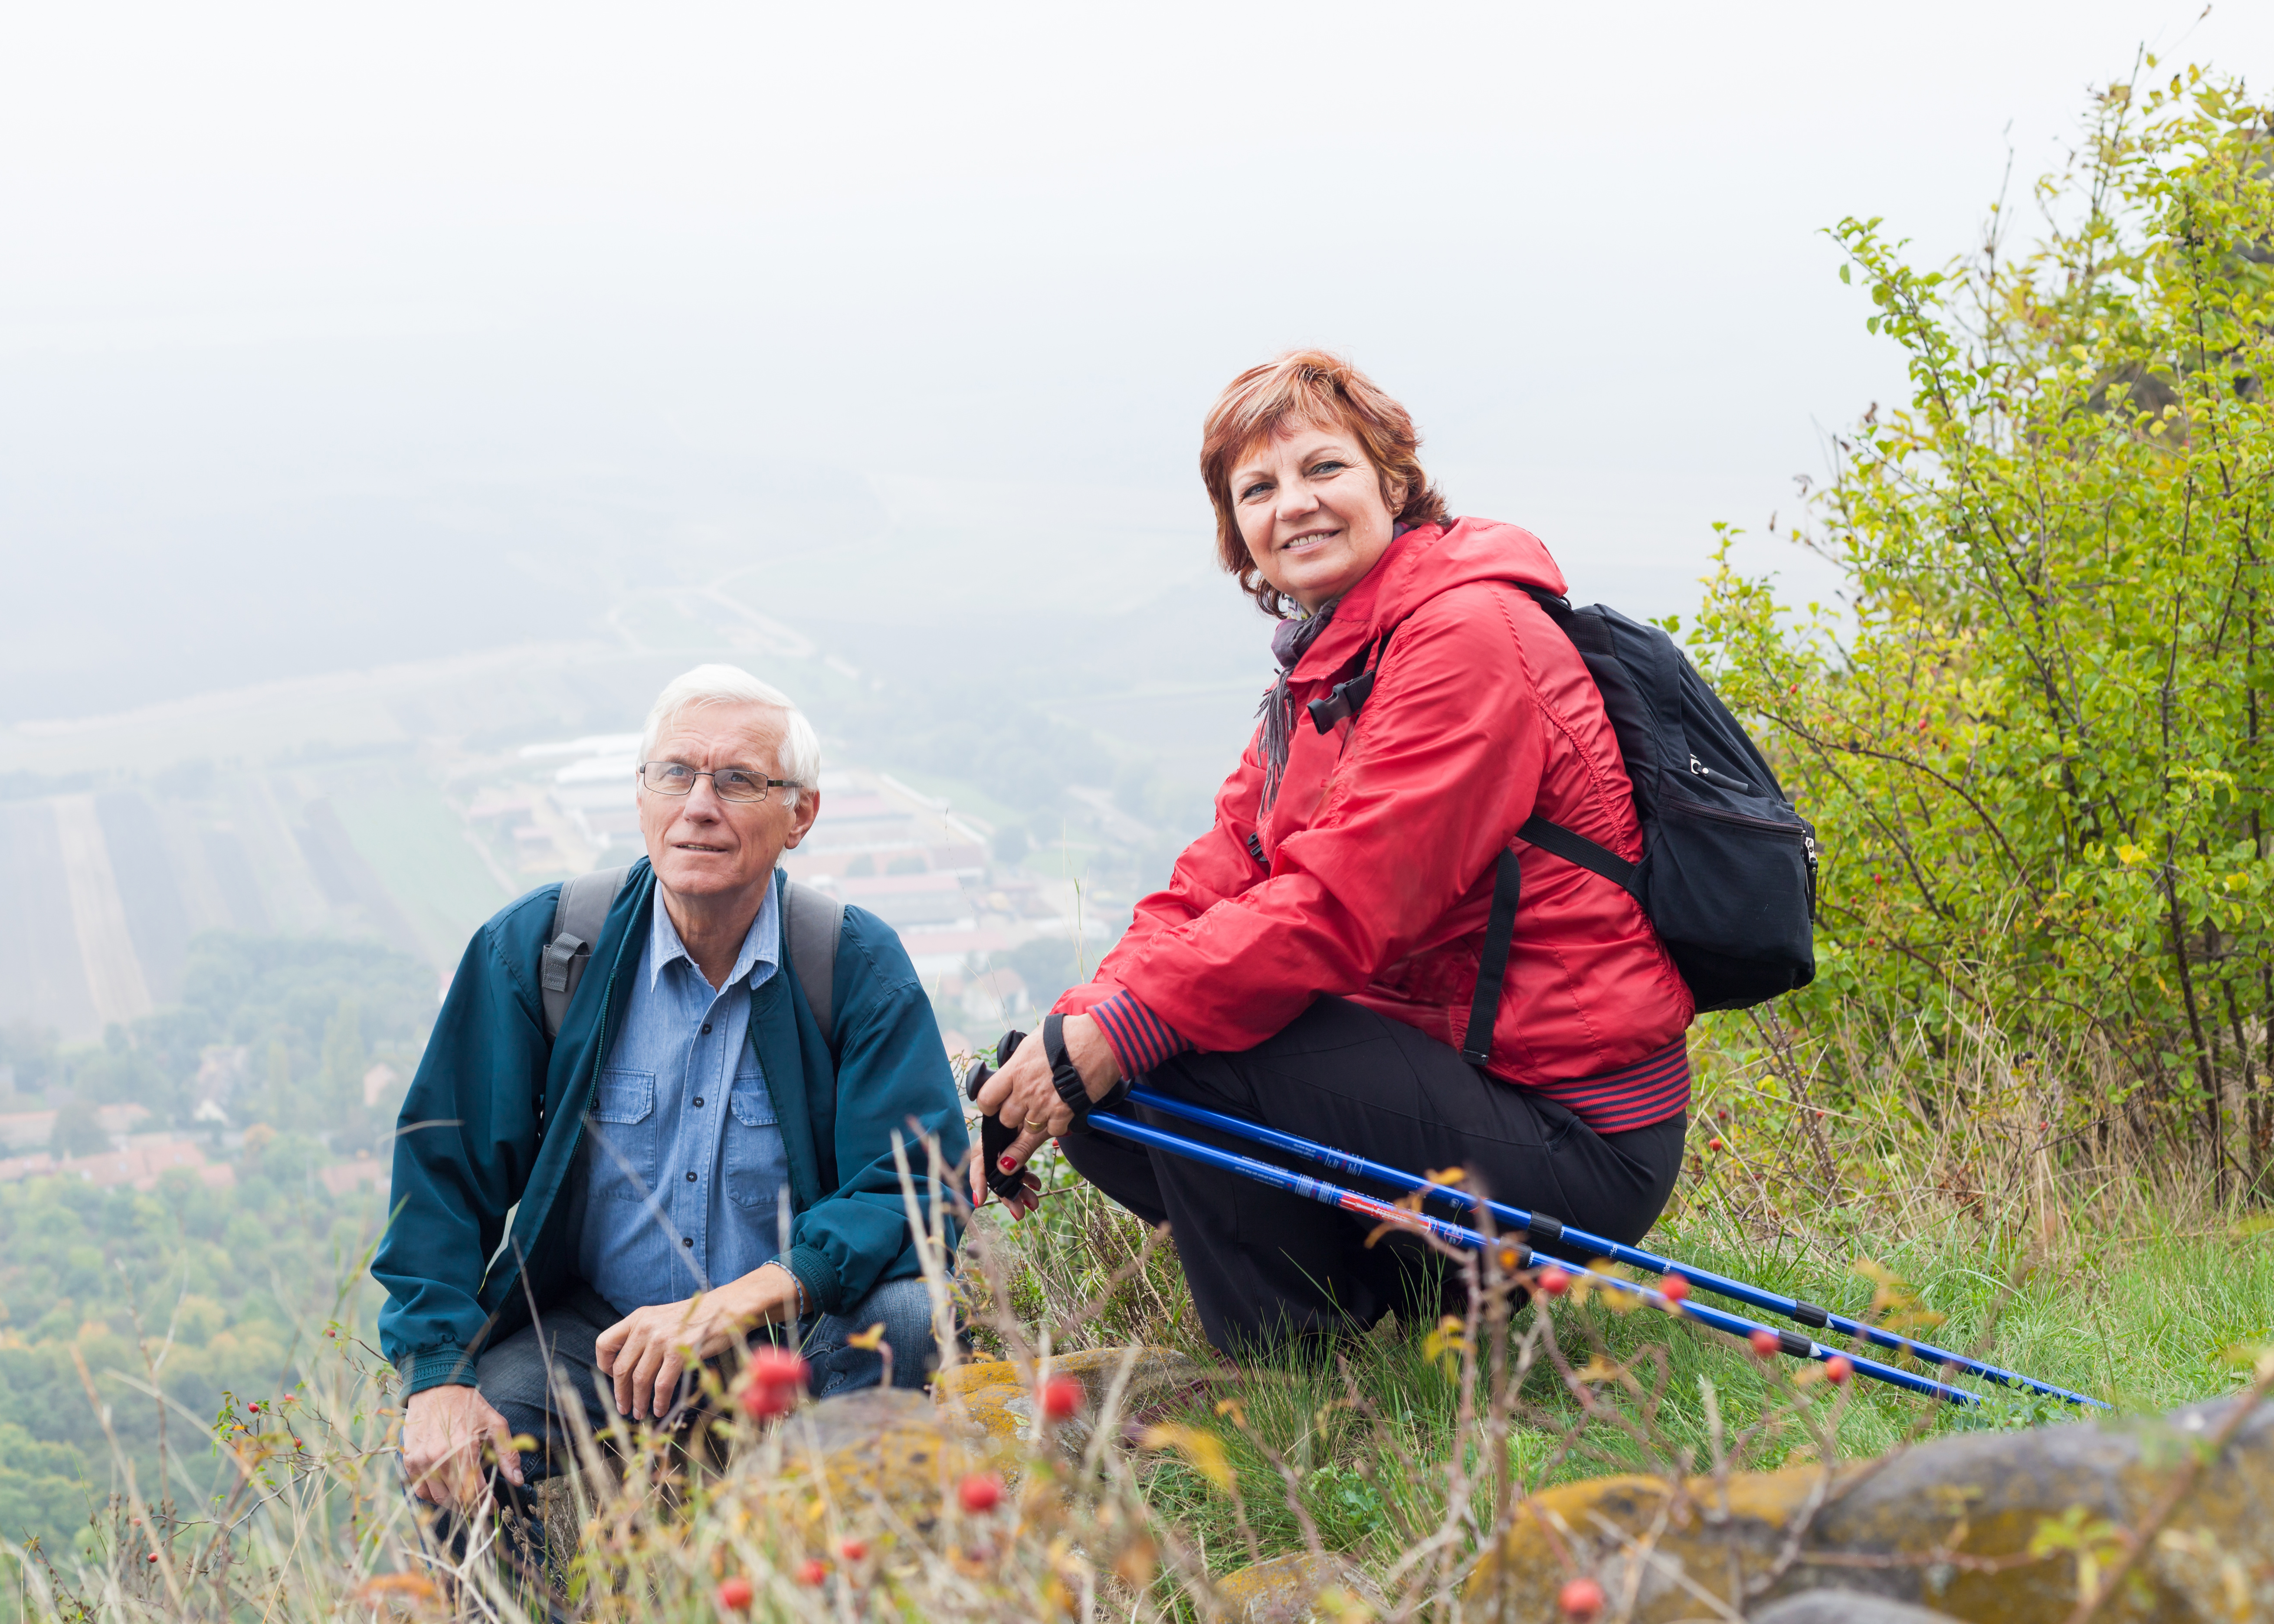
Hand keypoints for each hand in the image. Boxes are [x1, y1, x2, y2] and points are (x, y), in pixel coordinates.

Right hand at [402, 1384, 520, 1506]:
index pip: (475, 1490)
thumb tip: (517, 1480)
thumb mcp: (495, 1424)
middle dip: (471, 1506)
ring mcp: (422, 1461)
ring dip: (453, 1503)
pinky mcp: (410, 1461)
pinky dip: (433, 1495)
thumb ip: (507, 1453)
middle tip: (481, 1506)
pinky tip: (445, 1491)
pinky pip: (421, 1490)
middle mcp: (439, 1458)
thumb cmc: (469, 1406)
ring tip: (465, 1499)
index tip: (494, 1508)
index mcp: (463, 1449)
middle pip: (456, 1498)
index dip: (486, 1503)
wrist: (435, 1388)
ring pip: (438, 1498)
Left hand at [593, 1262, 799, 1420]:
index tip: (612, 1379)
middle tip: (624, 1408)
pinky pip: (662, 1385)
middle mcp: (645, 1327)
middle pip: (620, 1368)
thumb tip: (632, 1367)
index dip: (604, 1365)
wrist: (729, 1306)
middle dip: (621, 1393)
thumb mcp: (663, 1319)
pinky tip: (662, 1409)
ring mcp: (661, 1339)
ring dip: (638, 1401)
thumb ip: (645, 1336)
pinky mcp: (679, 1352)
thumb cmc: (698, 1316)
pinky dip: (660, 1401)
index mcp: (638, 1318)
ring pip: (639, 1380)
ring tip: (641, 1413)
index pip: (604, 1343)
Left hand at [967, 1015, 1120, 1209]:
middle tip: (1027, 1104)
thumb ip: (1019, 1062)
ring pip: (1028, 1129)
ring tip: (1048, 1104)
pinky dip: (1056, 1125)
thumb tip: (1011, 1070)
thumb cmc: (1069, 1035)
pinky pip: (1052, 1131)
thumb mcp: (1034, 1042)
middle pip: (1007, 1119)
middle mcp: (1025, 1090)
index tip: (996, 1105)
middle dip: (1014, 1116)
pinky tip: (1063, 1109)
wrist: (1102, 1039)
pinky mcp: (1065, 1113)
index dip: (990, 1106)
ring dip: (1035, 1121)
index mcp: (1014, 1070)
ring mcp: (1045, 1104)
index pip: (986, 1099)